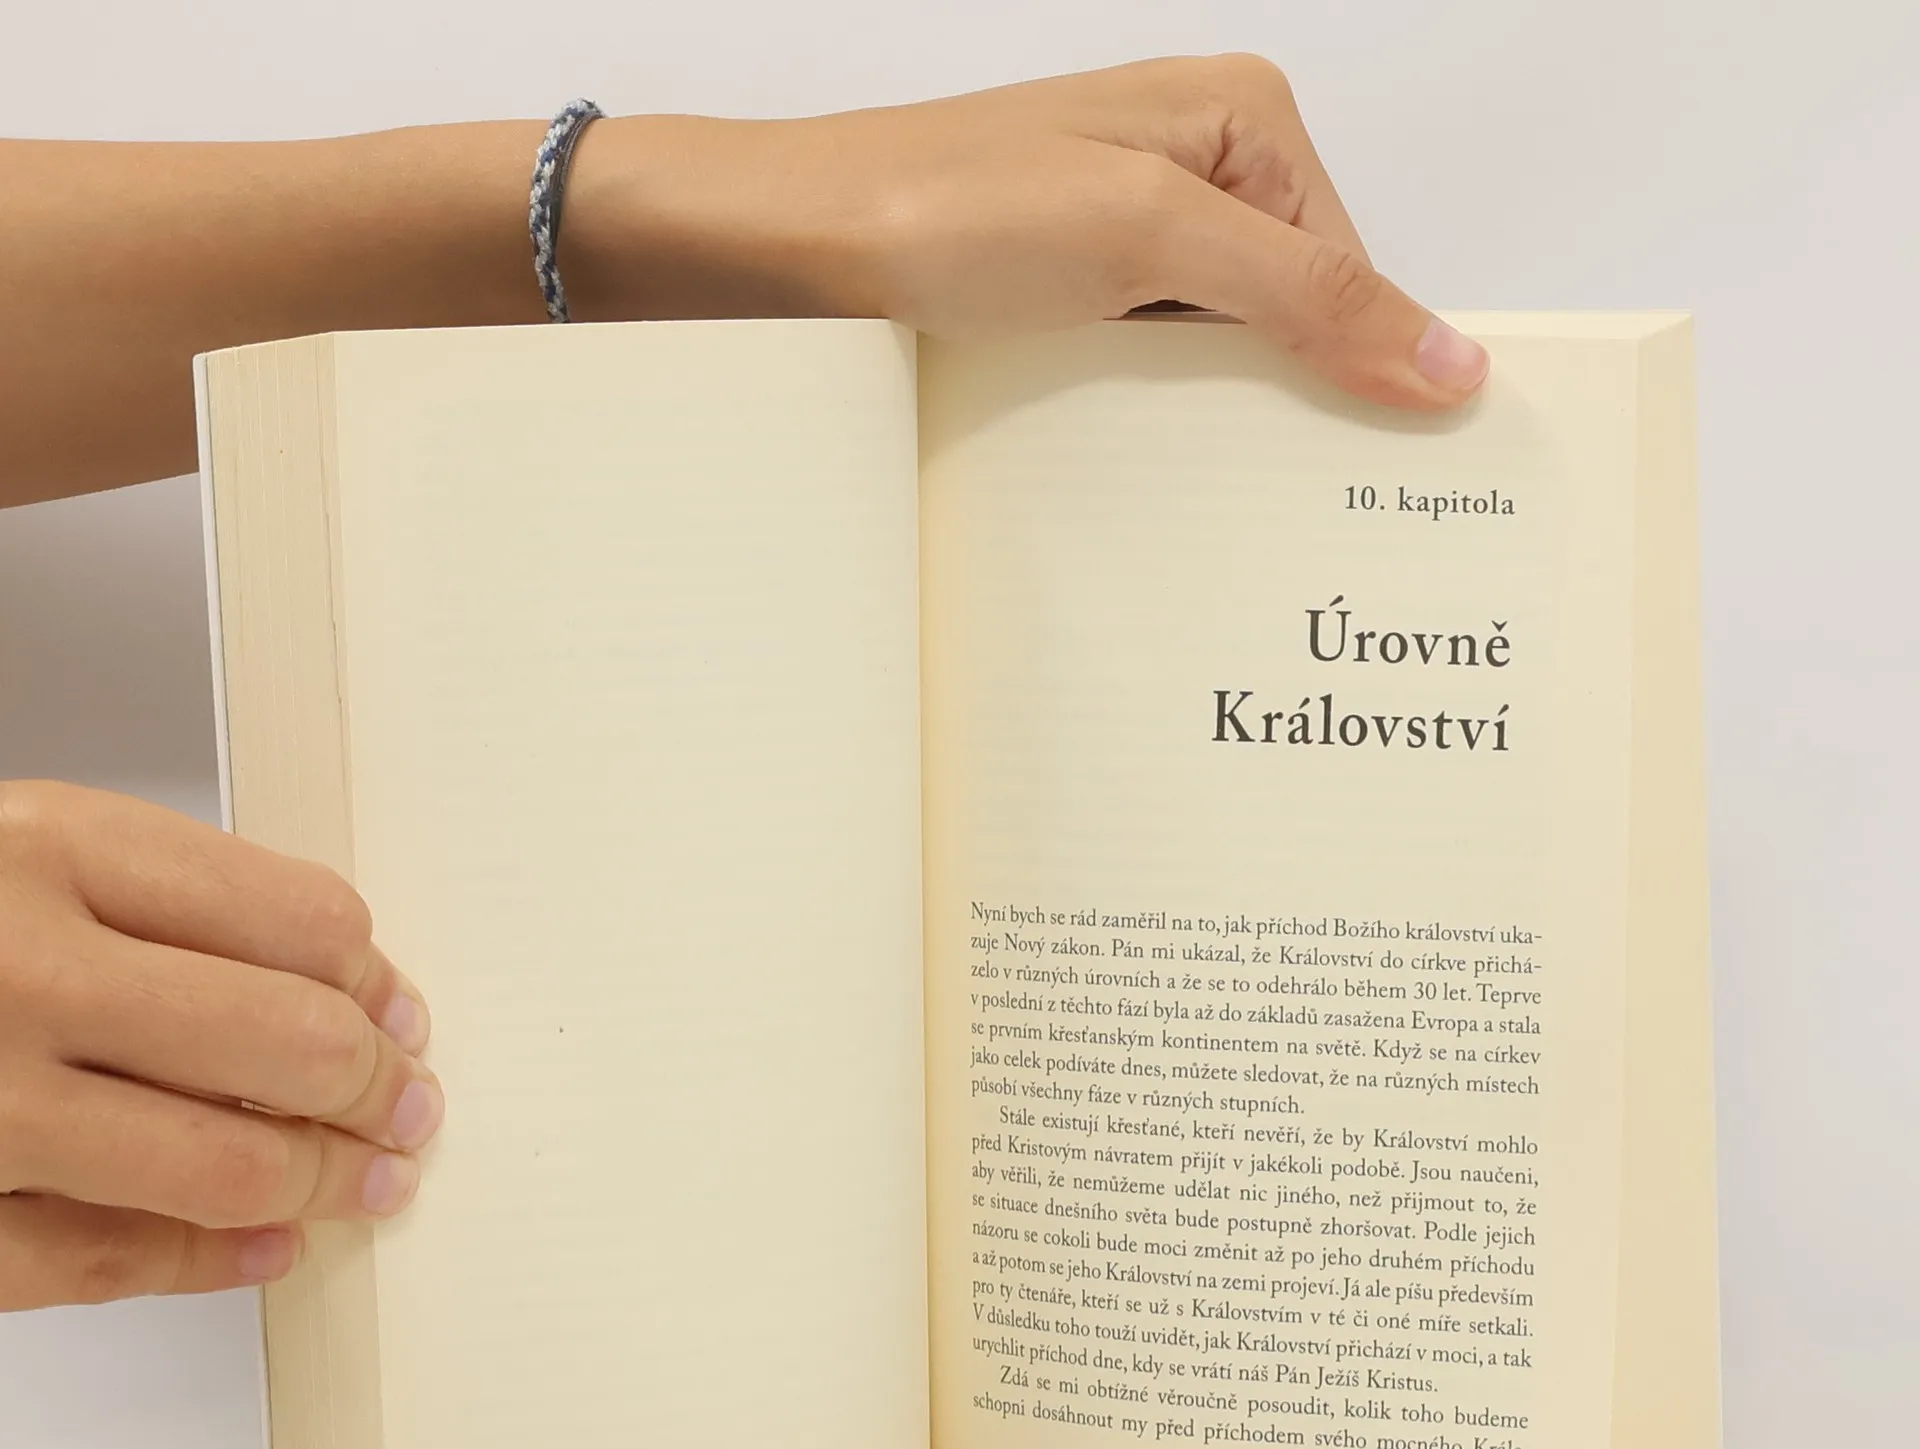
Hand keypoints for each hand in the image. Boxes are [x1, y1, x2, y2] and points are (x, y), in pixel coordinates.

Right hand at [0, 783, 440, 1310]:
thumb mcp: (13, 851)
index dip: (375, 978)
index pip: (301, 922)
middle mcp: (12, 969)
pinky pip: (103, 1260)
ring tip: (368, 1180)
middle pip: (291, 1042)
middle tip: (407, 1107)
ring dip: (325, 1180)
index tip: (397, 1009)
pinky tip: (265, 1246)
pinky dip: (207, 1262)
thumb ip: (153, 901)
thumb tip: (342, 986)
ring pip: (222, 1165)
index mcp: (41, 849)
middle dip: (378, 1088)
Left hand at [567, 55, 1486, 410]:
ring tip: (1209, 499)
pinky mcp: (1069, 291)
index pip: (1354, 267)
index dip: (1367, 372)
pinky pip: (1149, 369)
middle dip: (1288, 405)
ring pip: (1219, 352)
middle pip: (1293, 312)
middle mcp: (1192, 166)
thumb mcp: (1150, 241)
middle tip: (1297, 513)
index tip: (1384, 482)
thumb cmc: (945, 210)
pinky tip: (1139, 469)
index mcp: (1241, 119)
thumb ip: (1306, 296)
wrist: (786, 245)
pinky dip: (1149, 421)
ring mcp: (1124, 232)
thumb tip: (1449, 361)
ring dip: (1210, 424)